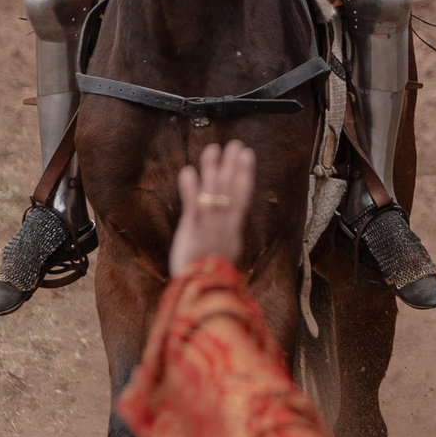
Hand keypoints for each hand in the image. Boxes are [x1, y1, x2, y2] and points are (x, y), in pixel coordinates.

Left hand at [170, 141, 256, 275]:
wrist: (205, 293)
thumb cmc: (213, 275)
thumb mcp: (226, 253)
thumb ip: (226, 234)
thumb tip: (230, 223)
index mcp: (233, 229)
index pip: (243, 195)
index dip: (245, 173)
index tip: (247, 154)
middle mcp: (225, 224)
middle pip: (231, 189)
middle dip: (233, 165)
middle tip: (235, 143)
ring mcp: (210, 226)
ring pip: (213, 193)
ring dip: (213, 169)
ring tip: (212, 149)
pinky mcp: (192, 231)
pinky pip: (193, 206)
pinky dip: (191, 189)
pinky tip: (188, 171)